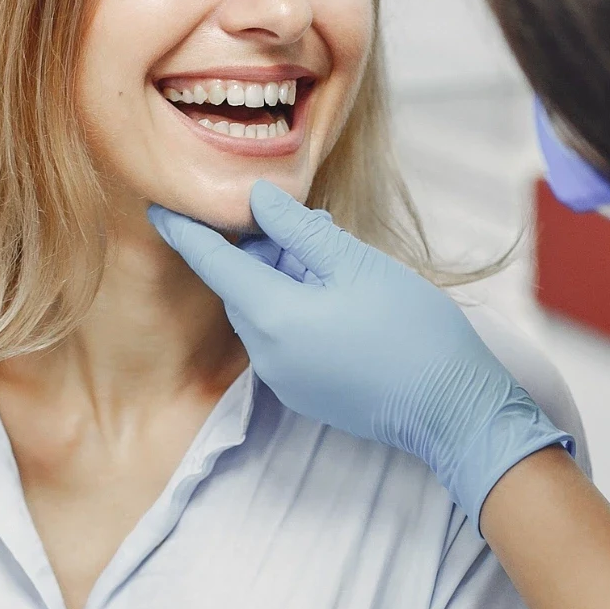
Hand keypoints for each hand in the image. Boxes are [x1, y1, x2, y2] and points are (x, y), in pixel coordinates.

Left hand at [148, 181, 571, 522]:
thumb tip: (255, 199)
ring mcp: (283, 380)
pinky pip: (283, 340)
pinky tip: (340, 296)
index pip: (211, 263)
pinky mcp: (305, 394)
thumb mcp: (354, 263)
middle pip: (241, 286)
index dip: (184, 230)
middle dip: (260, 250)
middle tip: (301, 221)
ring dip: (283, 279)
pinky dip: (296, 310)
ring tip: (333, 256)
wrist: (452, 409)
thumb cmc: (409, 329)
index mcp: (271, 315)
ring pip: (265, 312)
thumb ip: (297, 229)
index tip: (157, 205)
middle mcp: (265, 354)